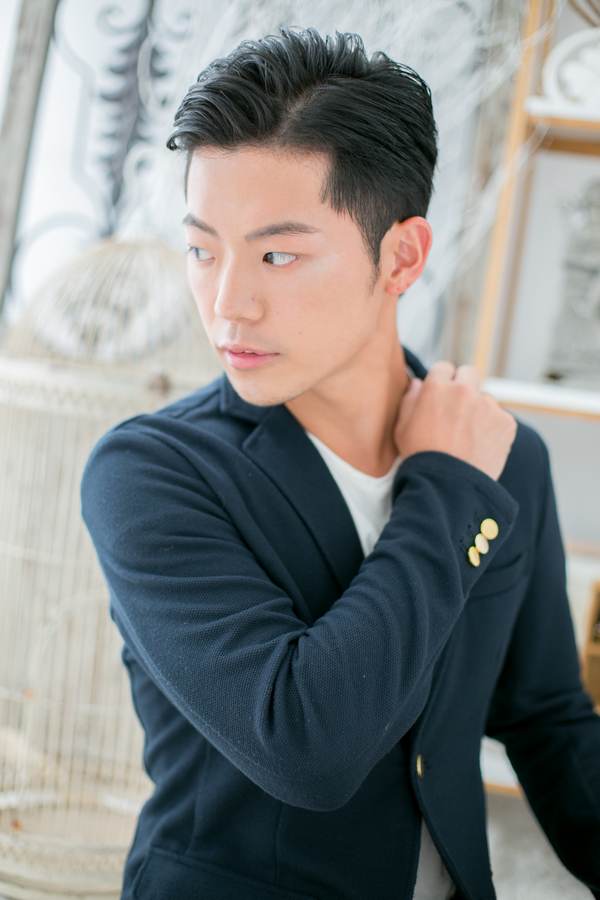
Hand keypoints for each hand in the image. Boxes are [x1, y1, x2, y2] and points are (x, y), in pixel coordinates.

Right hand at [394, 361, 516, 480]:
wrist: (448, 486)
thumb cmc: (421, 458)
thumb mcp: (402, 427)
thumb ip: (409, 400)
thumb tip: (418, 383)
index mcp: (437, 387)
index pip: (444, 368)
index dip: (442, 382)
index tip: (442, 395)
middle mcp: (464, 390)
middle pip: (469, 374)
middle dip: (464, 386)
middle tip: (458, 410)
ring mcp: (488, 405)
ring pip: (485, 399)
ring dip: (479, 410)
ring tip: (468, 438)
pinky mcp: (506, 422)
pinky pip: (499, 418)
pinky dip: (492, 429)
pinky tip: (480, 446)